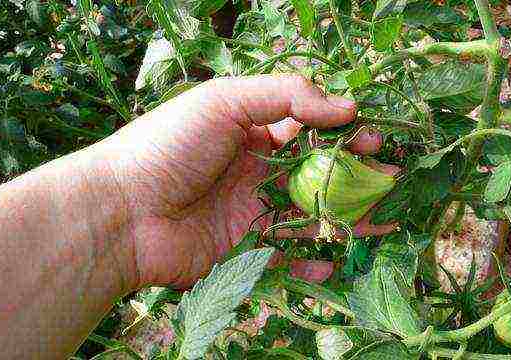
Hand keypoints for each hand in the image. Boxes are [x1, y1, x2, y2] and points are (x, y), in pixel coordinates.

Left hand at [97, 75, 393, 288]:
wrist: (120, 213)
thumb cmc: (168, 147)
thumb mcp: (224, 101)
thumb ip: (285, 96)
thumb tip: (346, 107)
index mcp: (249, 131)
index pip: (307, 128)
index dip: (342, 132)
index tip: (373, 136)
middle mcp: (253, 170)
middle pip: (315, 173)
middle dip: (353, 177)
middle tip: (390, 179)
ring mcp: (249, 211)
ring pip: (308, 215)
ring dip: (345, 218)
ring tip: (383, 220)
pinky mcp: (242, 249)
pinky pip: (284, 256)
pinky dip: (311, 261)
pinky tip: (336, 260)